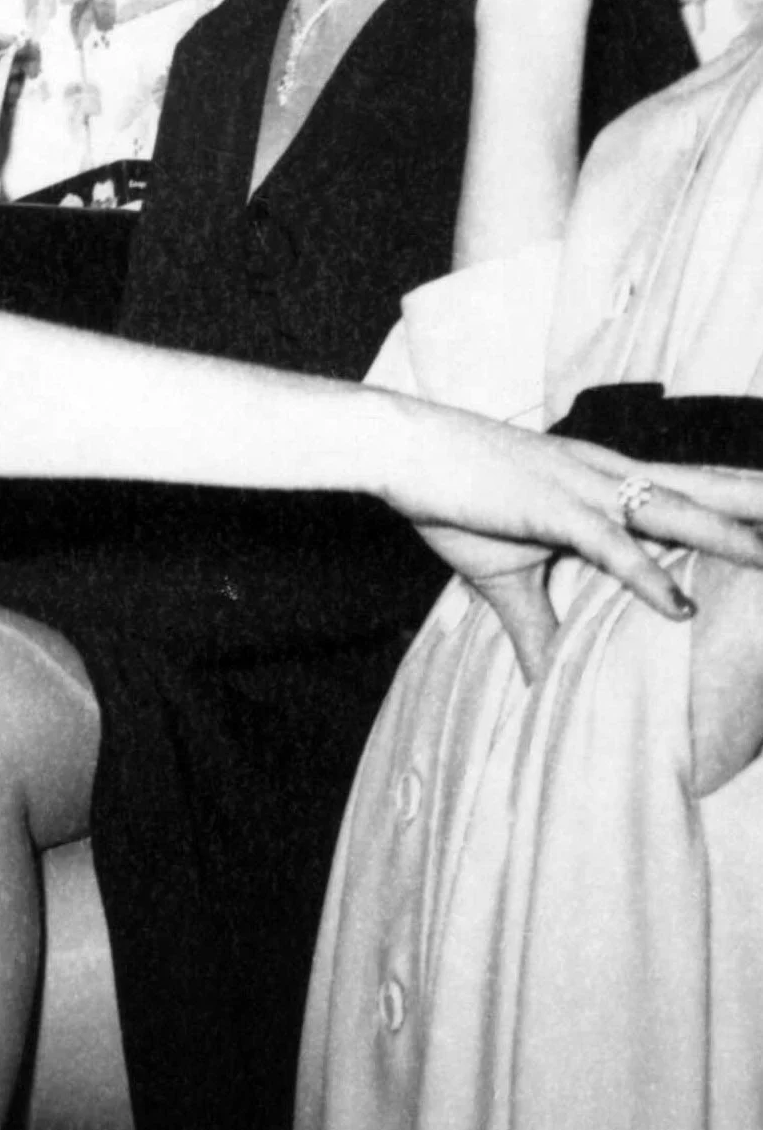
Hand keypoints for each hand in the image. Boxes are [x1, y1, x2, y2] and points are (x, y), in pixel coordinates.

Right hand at [376, 389, 762, 628]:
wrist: (402, 447)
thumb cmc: (449, 494)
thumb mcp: (502, 572)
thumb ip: (536, 626)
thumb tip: (545, 682)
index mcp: (601, 476)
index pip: (689, 484)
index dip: (738, 493)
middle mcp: (606, 473)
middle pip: (704, 488)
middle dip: (756, 501)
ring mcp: (583, 487)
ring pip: (676, 511)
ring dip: (731, 536)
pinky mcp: (551, 508)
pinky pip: (609, 546)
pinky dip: (646, 576)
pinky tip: (677, 605)